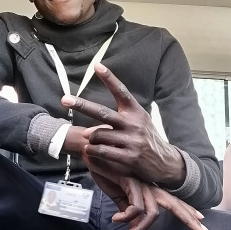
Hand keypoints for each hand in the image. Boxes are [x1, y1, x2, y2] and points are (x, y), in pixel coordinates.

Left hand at [61, 63, 185, 187]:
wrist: (165, 163)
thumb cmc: (146, 139)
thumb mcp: (140, 122)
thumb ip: (118, 120)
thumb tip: (89, 127)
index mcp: (135, 112)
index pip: (121, 91)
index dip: (109, 78)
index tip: (97, 66)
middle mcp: (133, 124)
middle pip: (102, 112)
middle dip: (82, 105)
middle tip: (64, 99)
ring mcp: (131, 141)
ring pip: (98, 134)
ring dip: (89, 137)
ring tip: (88, 139)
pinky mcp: (128, 157)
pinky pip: (101, 151)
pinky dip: (92, 151)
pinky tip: (90, 150)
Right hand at [83, 153, 207, 229]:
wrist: (92, 150)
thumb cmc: (105, 169)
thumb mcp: (117, 194)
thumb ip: (126, 208)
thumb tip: (132, 227)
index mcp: (148, 187)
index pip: (172, 200)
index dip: (187, 210)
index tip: (201, 220)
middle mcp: (148, 184)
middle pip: (174, 203)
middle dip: (189, 218)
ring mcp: (140, 181)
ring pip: (152, 212)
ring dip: (140, 229)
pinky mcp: (129, 180)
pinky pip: (135, 207)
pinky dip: (126, 217)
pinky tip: (116, 219)